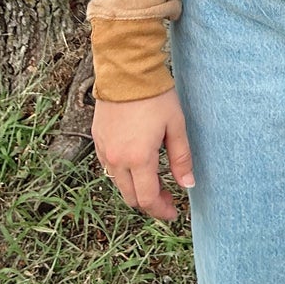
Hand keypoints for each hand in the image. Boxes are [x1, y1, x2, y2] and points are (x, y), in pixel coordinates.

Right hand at [91, 87, 194, 223]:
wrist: (127, 70)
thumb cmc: (156, 96)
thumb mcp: (175, 126)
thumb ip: (181, 158)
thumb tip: (187, 185)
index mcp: (138, 159)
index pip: (148, 199)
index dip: (161, 211)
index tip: (174, 212)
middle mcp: (117, 159)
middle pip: (131, 197)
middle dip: (150, 202)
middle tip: (168, 197)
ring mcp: (104, 150)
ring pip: (118, 184)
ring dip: (135, 188)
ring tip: (154, 181)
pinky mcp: (97, 139)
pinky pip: (108, 167)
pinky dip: (122, 173)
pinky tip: (136, 163)